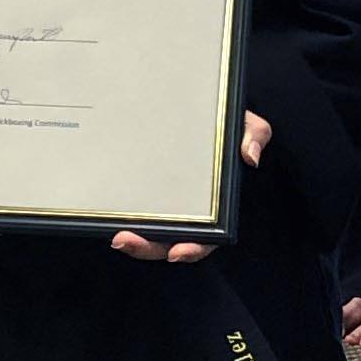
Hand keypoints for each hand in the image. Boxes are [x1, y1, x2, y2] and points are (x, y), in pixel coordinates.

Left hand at [112, 114, 271, 263]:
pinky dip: (120, 218)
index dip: (192, 249)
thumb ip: (253, 133)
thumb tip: (250, 155)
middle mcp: (188, 212)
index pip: (206, 238)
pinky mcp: (143, 192)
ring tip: (116, 236)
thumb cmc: (224, 122)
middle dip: (147, 248)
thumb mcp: (244, 123)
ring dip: (132, 240)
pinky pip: (131, 213)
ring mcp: (164, 204)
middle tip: (124, 240)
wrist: (200, 108)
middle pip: (168, 243)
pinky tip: (107, 217)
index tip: (176, 252)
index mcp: (214, 206)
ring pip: (147, 234)